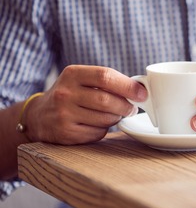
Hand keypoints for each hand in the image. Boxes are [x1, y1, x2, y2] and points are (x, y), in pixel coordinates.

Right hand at [26, 65, 146, 144]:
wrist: (40, 116)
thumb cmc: (71, 95)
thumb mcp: (82, 79)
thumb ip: (107, 81)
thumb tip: (140, 89)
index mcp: (72, 74)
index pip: (105, 76)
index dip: (128, 86)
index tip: (142, 94)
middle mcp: (65, 93)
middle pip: (107, 100)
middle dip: (126, 106)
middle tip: (132, 108)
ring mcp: (64, 114)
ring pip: (105, 119)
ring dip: (116, 118)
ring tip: (115, 115)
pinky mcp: (66, 134)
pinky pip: (98, 133)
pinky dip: (104, 130)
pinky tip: (98, 124)